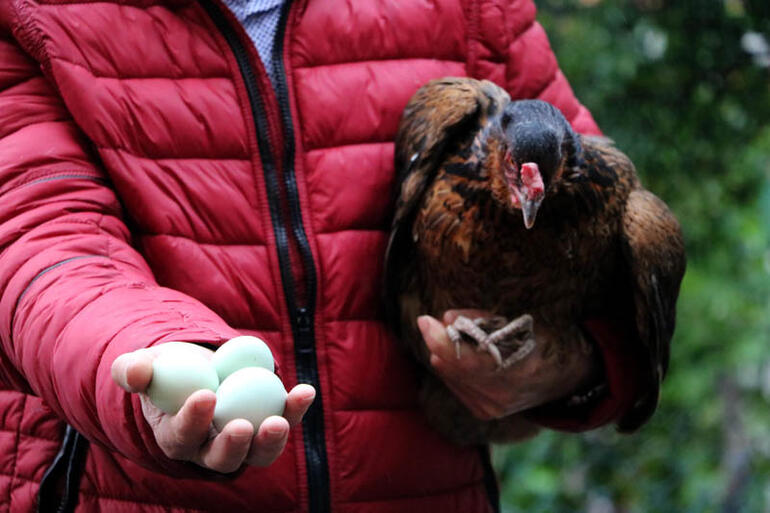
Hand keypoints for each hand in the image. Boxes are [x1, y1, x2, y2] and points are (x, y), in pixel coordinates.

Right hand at [111, 343, 314, 472]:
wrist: (198, 366)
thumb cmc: (166, 369)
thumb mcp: (146, 365)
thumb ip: (133, 369)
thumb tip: (133, 372)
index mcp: (177, 436)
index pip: (183, 437)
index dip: (192, 421)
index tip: (204, 395)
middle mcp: (210, 447)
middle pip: (223, 458)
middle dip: (233, 446)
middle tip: (242, 425)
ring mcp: (244, 439)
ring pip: (258, 453)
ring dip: (272, 440)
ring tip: (280, 420)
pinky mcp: (267, 423)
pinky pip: (284, 421)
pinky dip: (295, 409)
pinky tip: (305, 391)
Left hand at [417, 310, 598, 419]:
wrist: (565, 378)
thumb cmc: (542, 340)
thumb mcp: (519, 323)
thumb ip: (482, 321)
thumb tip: (446, 318)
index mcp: (517, 370)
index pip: (466, 359)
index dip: (440, 339)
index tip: (425, 319)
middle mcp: (502, 395)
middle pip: (454, 368)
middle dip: (437, 343)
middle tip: (431, 323)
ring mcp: (493, 408)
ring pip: (451, 377)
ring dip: (443, 354)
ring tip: (446, 335)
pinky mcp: (485, 413)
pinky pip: (457, 387)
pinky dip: (451, 369)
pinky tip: (454, 356)